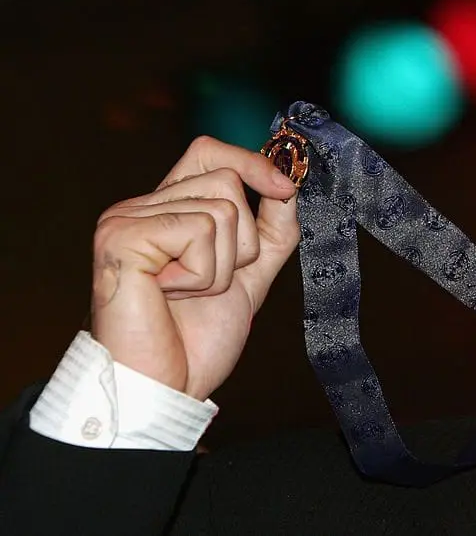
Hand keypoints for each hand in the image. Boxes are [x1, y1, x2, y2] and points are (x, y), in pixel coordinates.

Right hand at [90, 136, 298, 400]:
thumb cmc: (194, 341)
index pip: (209, 152)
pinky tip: (170, 297)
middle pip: (227, 181)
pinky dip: (202, 275)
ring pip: (221, 208)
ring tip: (188, 295)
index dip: (252, 163)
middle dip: (240, 243)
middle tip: (208, 285)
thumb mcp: (249, 277)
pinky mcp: (121, 236)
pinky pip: (199, 231)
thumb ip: (270, 233)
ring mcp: (127, 218)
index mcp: (167, 210)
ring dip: (222, 265)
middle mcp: (141, 206)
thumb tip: (289, 187)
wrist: (163, 388)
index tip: (285, 189)